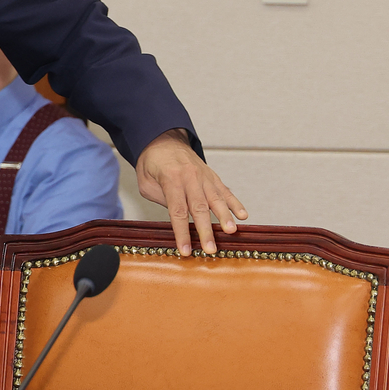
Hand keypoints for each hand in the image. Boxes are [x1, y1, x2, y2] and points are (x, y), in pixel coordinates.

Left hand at [135, 129, 247, 256]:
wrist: (163, 139)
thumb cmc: (152, 163)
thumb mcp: (146, 182)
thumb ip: (161, 200)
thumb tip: (178, 219)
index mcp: (171, 179)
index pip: (178, 211)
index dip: (182, 232)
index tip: (186, 250)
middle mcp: (190, 177)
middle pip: (199, 207)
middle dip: (206, 230)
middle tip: (211, 249)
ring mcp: (203, 176)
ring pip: (216, 198)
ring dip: (224, 217)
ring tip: (231, 232)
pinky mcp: (212, 176)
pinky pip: (225, 190)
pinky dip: (235, 203)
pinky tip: (242, 215)